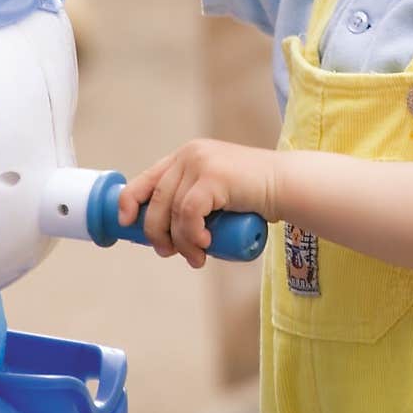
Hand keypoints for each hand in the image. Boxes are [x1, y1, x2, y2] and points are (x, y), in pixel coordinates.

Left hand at [116, 140, 277, 267]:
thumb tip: (167, 234)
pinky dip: (191, 234)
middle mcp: (189, 154)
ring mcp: (200, 162)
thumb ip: (195, 200)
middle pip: (156, 199)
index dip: (130, 200)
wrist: (285, 185)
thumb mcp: (216, 193)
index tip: (126, 223)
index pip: (147, 178)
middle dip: (157, 232)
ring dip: (181, 242)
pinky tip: (204, 245)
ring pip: (173, 211)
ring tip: (197, 258)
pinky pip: (189, 213)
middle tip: (169, 253)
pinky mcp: (213, 176)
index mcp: (185, 156)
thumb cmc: (253, 196)